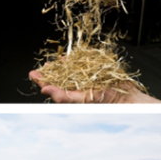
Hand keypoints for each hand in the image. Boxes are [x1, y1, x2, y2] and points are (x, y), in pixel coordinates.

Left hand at [30, 70, 160, 104]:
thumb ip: (64, 96)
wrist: (127, 96)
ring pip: (69, 70)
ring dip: (63, 64)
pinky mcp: (94, 72)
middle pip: (59, 77)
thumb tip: (45, 90)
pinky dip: (77, 60)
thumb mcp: (83, 98)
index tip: (33, 73)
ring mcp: (84, 79)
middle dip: (52, 71)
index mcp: (70, 95)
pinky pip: (82, 65)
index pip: (51, 86)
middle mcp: (76, 87)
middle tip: (46, 65)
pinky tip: (73, 58)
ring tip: (59, 60)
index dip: (41, 79)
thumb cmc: (107, 101)